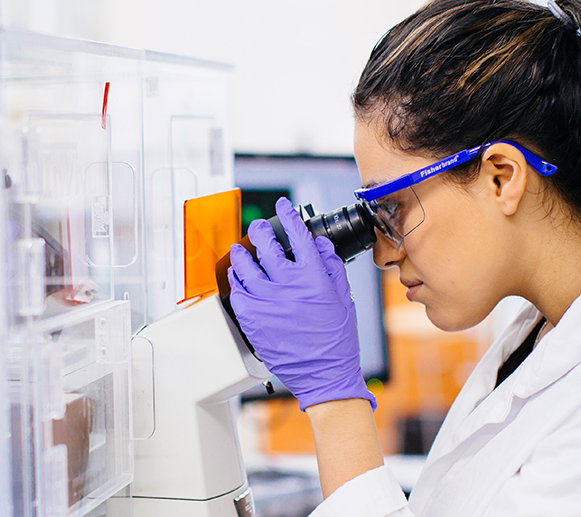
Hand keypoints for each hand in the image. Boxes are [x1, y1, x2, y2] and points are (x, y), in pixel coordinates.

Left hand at [228, 198, 375, 411]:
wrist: (324, 374)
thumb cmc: (337, 340)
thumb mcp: (343, 298)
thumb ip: (332, 268)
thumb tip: (320, 245)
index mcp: (314, 277)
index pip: (299, 236)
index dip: (289, 216)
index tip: (283, 206)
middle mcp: (289, 285)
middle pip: (266, 246)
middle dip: (260, 231)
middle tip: (258, 227)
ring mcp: (268, 302)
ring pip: (245, 267)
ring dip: (241, 254)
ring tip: (240, 251)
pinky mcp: (253, 319)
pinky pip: (238, 292)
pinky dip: (236, 281)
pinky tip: (237, 278)